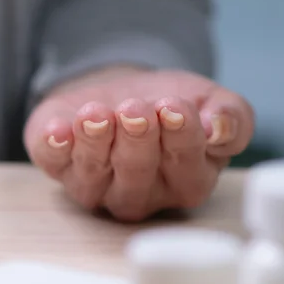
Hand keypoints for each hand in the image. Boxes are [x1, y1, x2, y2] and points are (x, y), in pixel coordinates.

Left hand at [24, 67, 253, 220]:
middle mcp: (140, 193)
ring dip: (95, 141)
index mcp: (187, 181)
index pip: (187, 170)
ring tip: (97, 113)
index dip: (181, 138)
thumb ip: (232, 117)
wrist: (120, 90)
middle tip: (136, 109)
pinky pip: (52, 161)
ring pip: (94, 172)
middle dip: (136, 140)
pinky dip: (53, 145)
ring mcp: (95, 184)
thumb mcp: (210, 101)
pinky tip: (58, 128)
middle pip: (138, 175)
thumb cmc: (170, 104)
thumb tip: (220, 128)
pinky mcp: (57, 164)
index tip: (174, 107)